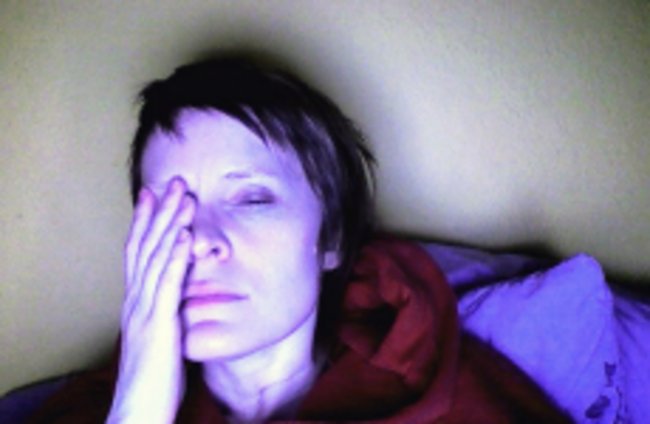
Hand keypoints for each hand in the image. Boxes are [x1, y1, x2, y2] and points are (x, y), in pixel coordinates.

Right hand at [107, 178, 194, 423]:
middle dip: (159, 212)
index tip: (152, 195)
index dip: (145, 223)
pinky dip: (175, 257)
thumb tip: (176, 301)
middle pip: (146, 247)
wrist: (137, 409)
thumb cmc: (153, 379)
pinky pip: (168, 284)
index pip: (138, 254)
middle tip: (170, 181)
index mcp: (138, 303)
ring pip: (156, 257)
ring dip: (170, 224)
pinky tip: (185, 235)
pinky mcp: (159, 324)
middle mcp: (137, 300)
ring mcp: (145, 310)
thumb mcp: (159, 339)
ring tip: (183, 195)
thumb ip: (164, 315)